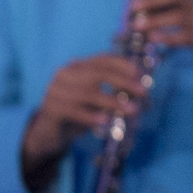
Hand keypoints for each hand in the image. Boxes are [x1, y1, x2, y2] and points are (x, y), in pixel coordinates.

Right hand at [23, 54, 146, 175]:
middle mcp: (64, 74)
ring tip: (131, 110)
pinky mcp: (50, 108)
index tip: (140, 73)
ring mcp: (54, 90)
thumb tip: (141, 88)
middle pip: (97, 74)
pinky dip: (92, 116)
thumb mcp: (99, 98)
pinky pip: (74, 111)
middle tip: (143, 92)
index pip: (101, 59)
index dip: (122, 64)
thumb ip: (115, 90)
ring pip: (88, 93)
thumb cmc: (81, 112)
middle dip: (123, 82)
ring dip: (113, 102)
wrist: (52, 133)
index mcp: (77, 66)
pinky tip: (105, 121)